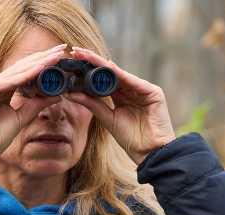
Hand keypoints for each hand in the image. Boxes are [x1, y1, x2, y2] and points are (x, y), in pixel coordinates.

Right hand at [0, 43, 70, 169]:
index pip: (24, 72)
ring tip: (56, 56)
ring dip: (39, 63)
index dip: (42, 63)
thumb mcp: (22, 118)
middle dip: (43, 57)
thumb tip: (57, 94)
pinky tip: (42, 68)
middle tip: (63, 49)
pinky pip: (10, 81)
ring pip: (17, 71)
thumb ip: (37, 104)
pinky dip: (27, 75)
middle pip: (22, 67)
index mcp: (0, 89)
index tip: (60, 57)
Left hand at [62, 47, 175, 165]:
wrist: (150, 153)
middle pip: (110, 72)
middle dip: (93, 61)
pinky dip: (117, 73)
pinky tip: (104, 65)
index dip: (88, 70)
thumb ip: (92, 104)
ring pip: (119, 73)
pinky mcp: (153, 92)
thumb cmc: (131, 140)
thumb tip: (71, 93)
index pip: (103, 79)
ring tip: (84, 55)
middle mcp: (132, 90)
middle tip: (75, 51)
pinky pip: (131, 80)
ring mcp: (143, 90)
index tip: (72, 61)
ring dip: (101, 64)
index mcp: (122, 96)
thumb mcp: (107, 119)